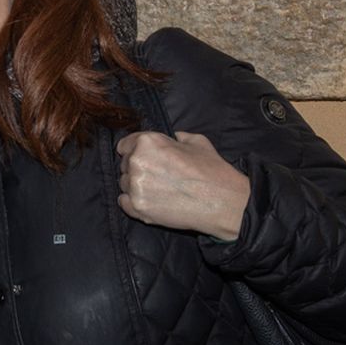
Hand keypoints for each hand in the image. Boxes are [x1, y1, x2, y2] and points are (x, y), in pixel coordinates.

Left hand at [116, 130, 250, 240]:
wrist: (222, 202)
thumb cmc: (211, 170)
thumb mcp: (197, 142)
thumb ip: (178, 137)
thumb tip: (173, 137)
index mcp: (147, 142)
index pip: (124, 145)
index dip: (135, 151)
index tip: (144, 158)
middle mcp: (136, 162)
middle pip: (124, 165)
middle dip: (138, 169)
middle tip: (159, 176)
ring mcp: (135, 186)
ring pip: (124, 184)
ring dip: (136, 186)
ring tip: (160, 190)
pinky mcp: (137, 207)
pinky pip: (123, 202)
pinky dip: (134, 203)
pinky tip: (153, 201)